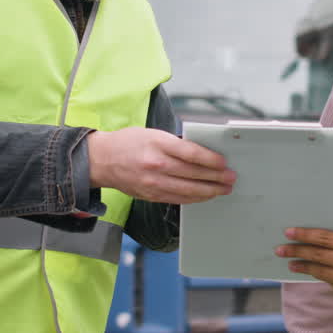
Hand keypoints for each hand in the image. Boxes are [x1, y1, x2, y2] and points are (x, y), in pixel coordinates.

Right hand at [87, 127, 235, 203]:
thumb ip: (175, 143)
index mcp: (157, 144)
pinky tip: (205, 196)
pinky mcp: (150, 195)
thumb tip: (201, 152)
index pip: (191, 153)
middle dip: (216, 178)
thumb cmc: (128, 143)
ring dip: (209, 191)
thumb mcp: (152, 133)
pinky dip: (194, 198)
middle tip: (231, 178)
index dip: (210, 159)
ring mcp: (153, 182)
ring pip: (188, 190)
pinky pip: (177, 199)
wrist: (101, 160)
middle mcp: (156, 164)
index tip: (224, 162)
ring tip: (223, 189)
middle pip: (193, 173)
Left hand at [276, 228, 332, 310]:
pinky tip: (308, 271)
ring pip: (319, 271)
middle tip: (281, 248)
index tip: (289, 232)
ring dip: (302, 265)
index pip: (326, 238)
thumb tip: (317, 238)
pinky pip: (328, 282)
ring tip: (290, 262)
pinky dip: (317, 275)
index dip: (306, 235)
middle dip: (297, 250)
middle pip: (318, 254)